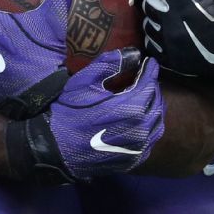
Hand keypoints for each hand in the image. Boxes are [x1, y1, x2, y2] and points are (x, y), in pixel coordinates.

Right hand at [7, 48, 164, 182]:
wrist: (55, 148)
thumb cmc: (69, 112)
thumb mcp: (84, 82)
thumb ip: (111, 65)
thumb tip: (135, 52)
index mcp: (131, 108)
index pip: (150, 84)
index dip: (151, 70)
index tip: (150, 62)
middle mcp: (140, 130)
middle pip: (157, 102)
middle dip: (153, 87)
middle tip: (145, 78)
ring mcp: (138, 148)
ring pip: (157, 123)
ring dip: (154, 107)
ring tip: (144, 97)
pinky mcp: (133, 160)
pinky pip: (150, 141)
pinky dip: (150, 127)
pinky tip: (140, 121)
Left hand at [142, 0, 213, 85]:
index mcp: (184, 5)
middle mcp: (171, 25)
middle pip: (149, 4)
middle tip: (169, 0)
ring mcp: (169, 44)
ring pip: (148, 24)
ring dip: (155, 17)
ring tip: (168, 17)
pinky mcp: (171, 60)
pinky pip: (152, 45)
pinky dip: (156, 36)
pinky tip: (167, 33)